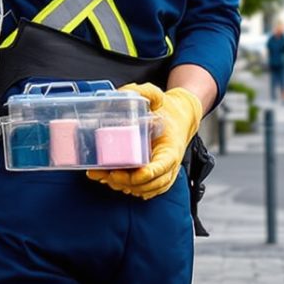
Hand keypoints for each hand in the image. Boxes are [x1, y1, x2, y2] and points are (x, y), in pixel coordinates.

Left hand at [88, 82, 204, 200]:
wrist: (179, 118)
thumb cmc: (167, 109)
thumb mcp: (157, 96)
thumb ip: (145, 92)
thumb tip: (122, 93)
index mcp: (172, 147)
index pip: (164, 165)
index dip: (151, 172)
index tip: (137, 173)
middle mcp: (170, 164)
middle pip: (153, 182)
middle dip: (130, 182)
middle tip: (109, 174)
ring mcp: (164, 172)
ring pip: (148, 189)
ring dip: (127, 187)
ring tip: (105, 177)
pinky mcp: (157, 176)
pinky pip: (147, 190)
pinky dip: (131, 189)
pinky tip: (113, 182)